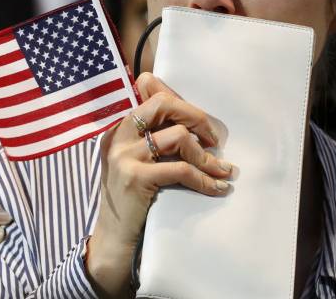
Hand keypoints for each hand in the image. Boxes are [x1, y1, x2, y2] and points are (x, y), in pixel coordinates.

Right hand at [86, 73, 233, 297]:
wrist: (112, 240)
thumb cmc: (133, 199)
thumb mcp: (139, 162)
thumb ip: (155, 137)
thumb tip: (190, 119)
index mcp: (120, 128)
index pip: (152, 96)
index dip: (183, 102)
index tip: (202, 124)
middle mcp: (118, 136)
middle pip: (164, 105)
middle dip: (197, 117)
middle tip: (215, 139)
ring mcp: (124, 156)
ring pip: (179, 137)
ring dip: (207, 156)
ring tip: (222, 170)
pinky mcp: (135, 177)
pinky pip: (181, 169)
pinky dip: (205, 179)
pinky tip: (217, 188)